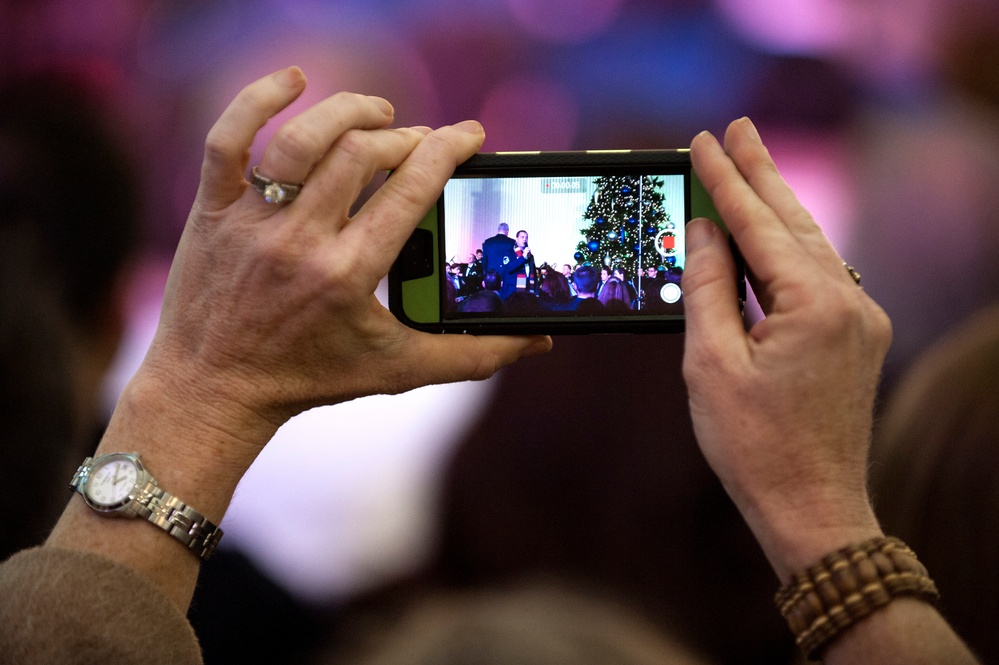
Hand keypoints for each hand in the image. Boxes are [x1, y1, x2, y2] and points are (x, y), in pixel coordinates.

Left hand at [135, 67, 550, 462]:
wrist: (214, 389)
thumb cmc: (310, 378)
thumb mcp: (399, 370)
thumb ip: (474, 354)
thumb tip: (538, 340)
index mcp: (349, 275)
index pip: (409, 190)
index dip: (448, 150)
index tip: (470, 135)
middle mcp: (299, 242)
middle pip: (363, 154)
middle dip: (407, 137)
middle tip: (425, 143)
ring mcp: (251, 221)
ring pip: (303, 138)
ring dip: (350, 111)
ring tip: (378, 112)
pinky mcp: (213, 210)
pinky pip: (227, 137)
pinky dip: (256, 99)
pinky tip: (294, 80)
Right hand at [680, 118, 890, 579]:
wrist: (812, 507)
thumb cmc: (754, 446)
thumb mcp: (711, 364)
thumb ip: (708, 287)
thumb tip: (704, 231)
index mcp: (815, 305)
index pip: (759, 225)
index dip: (725, 181)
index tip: (702, 141)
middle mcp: (850, 301)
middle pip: (794, 221)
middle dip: (761, 173)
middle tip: (737, 128)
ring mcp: (860, 319)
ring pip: (811, 245)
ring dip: (777, 205)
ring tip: (751, 163)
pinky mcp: (858, 337)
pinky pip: (820, 274)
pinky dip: (789, 247)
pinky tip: (772, 232)